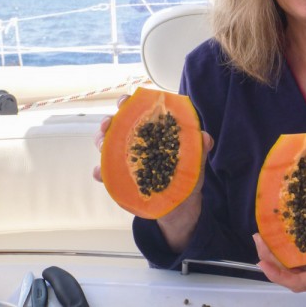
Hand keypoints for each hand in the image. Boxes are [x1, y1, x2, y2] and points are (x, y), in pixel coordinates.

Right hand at [92, 94, 213, 251]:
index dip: (130, 103)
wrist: (182, 205)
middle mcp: (137, 142)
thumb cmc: (187, 175)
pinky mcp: (122, 179)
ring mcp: (127, 160)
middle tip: (109, 123)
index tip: (126, 102)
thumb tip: (205, 137)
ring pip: (107, 144)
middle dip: (110, 120)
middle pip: (117, 124)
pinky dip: (101, 171)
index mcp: (154, 131)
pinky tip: (101, 173)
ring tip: (103, 146)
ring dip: (102, 141)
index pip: (139, 111)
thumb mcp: (196, 160)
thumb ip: (200, 147)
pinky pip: (106, 173)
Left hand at [254, 190, 305, 299]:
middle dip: (270, 261)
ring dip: (276, 260)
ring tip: (265, 238)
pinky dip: (287, 259)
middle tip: (259, 238)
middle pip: (288, 277)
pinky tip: (282, 243)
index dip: (277, 273)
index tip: (262, 260)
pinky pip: (300, 270)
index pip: (297, 281)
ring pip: (292, 275)